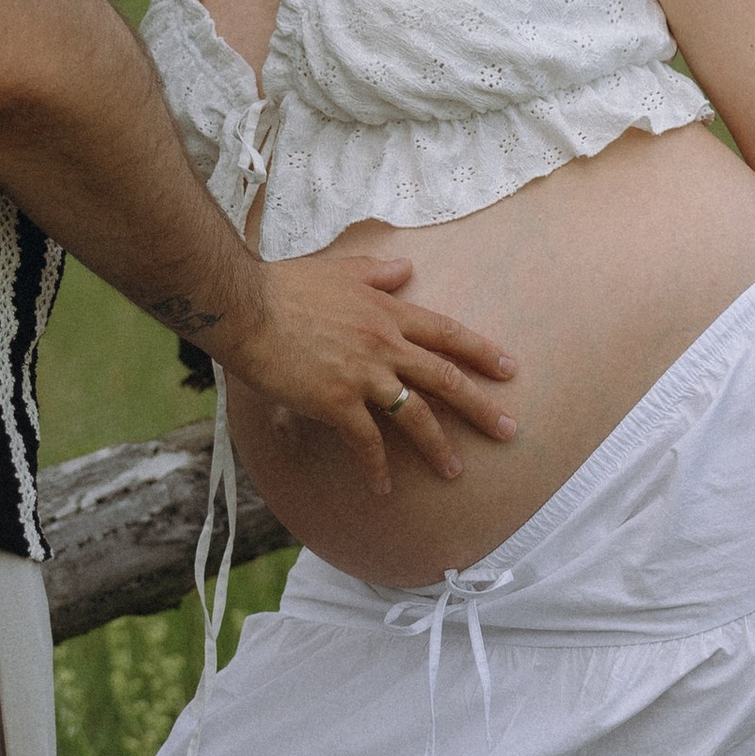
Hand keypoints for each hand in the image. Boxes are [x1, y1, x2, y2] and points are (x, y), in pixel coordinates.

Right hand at [213, 250, 518, 491]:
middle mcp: (384, 344)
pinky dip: (377, 467)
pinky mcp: (336, 402)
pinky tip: (383, 489)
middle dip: (481, 406)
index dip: (481, 352)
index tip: (509, 369)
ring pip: (414, 416)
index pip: (447, 333)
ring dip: (437, 446)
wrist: (245, 307)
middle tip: (509, 429)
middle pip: (445, 379)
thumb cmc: (284, 286)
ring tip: (455, 471)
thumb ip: (377, 272)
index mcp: (387, 312)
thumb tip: (406, 266)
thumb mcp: (339, 270)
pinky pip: (366, 442)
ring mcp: (363, 375)